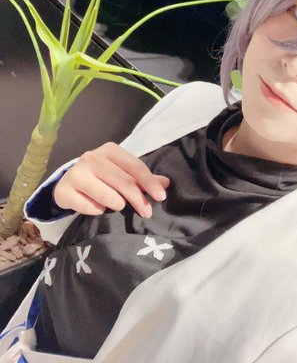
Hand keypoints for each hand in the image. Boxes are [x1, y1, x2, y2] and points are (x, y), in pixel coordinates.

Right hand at [53, 142, 169, 217]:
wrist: (68, 183)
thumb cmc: (100, 177)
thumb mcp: (121, 173)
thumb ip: (142, 178)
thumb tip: (166, 183)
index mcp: (110, 150)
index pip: (135, 166)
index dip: (149, 182)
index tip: (161, 197)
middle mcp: (92, 157)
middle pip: (124, 182)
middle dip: (139, 199)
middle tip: (147, 212)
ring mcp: (76, 173)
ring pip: (108, 196)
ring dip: (117, 204)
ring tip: (117, 205)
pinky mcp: (64, 190)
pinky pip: (90, 208)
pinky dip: (98, 211)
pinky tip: (97, 207)